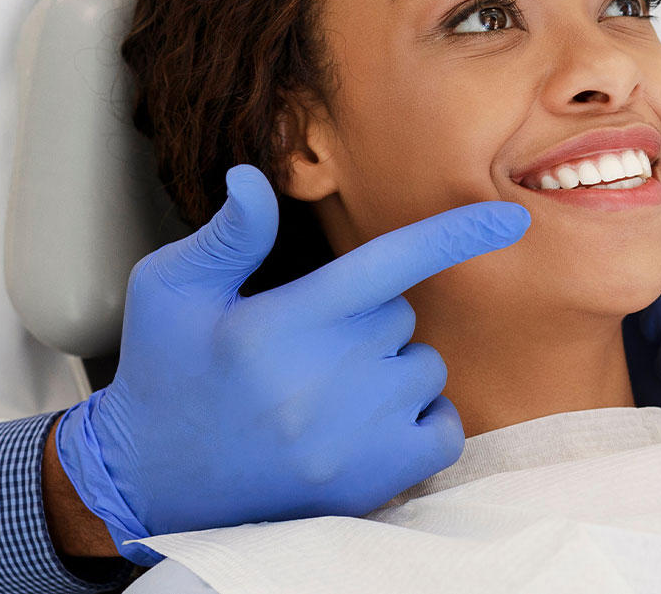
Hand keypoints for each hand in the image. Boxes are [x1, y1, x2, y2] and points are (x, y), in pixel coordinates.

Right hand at [52, 164, 528, 563]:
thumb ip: (227, 236)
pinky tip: (367, 422)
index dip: (453, 235)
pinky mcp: (372, 483)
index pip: (388, 263)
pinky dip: (421, 418)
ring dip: (393, 368)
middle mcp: (323, 381)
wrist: (149, 482)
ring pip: (424, 367)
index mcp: (280, 324)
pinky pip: (443, 427)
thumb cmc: (164, 374)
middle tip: (305, 346)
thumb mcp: (170, 290)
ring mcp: (353, 438)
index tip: (510, 219)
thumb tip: (253, 178)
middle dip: (368, 317)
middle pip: (402, 315)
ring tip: (324, 389)